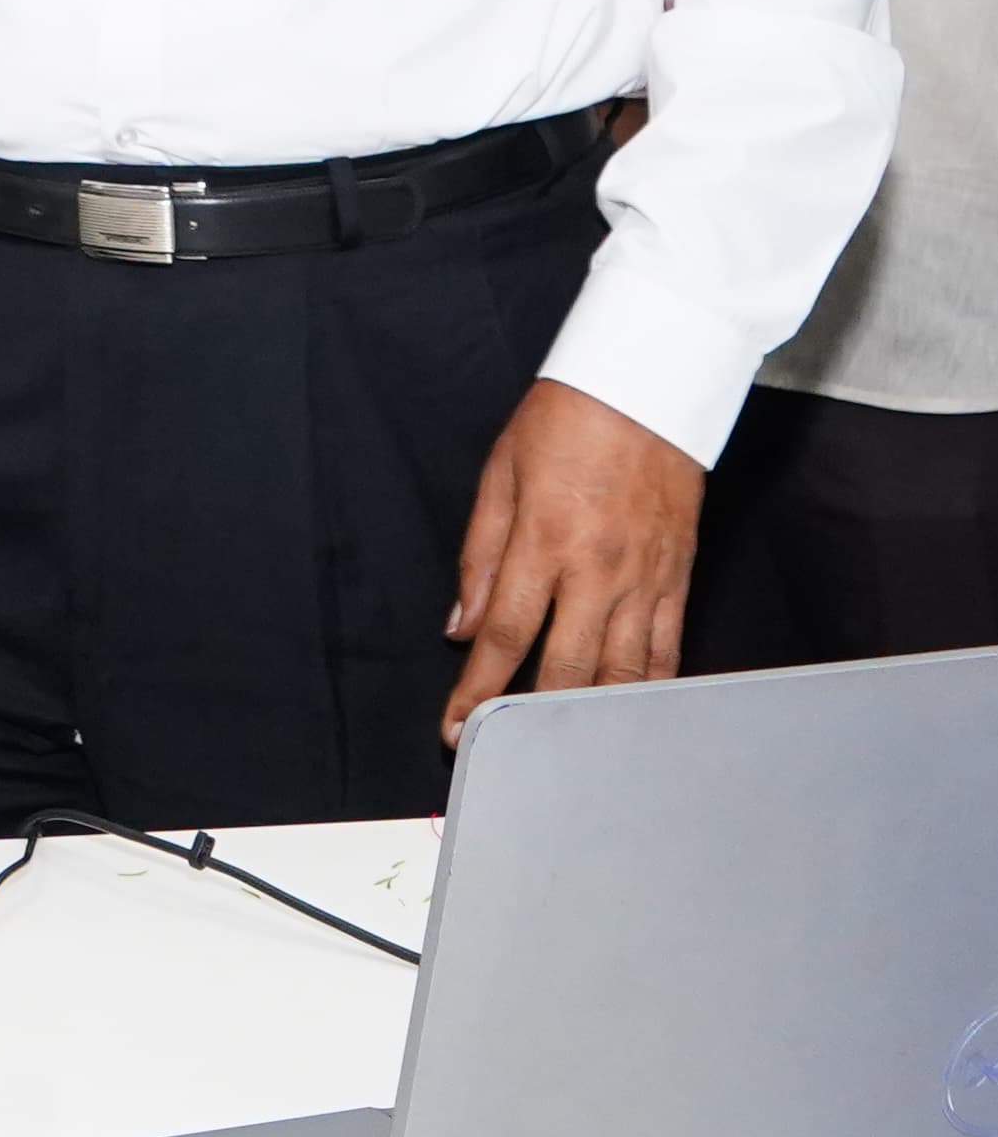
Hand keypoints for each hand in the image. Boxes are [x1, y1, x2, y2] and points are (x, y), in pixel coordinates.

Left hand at [441, 377, 705, 744]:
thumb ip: (478, 555)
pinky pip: (667, 649)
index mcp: (544, 541)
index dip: (479, 691)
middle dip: (530, 718)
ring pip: (623, 671)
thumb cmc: (566, 420)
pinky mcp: (678, 577)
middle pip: (567, 668)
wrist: (647, 385)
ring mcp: (645, 578)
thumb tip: (460, 627)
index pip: (506, 637)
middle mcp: (598, 570)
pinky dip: (649, 689)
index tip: (457, 727)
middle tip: (502, 750)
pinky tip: (630, 715)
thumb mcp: (499, 474)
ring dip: (592, 716)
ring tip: (564, 751)